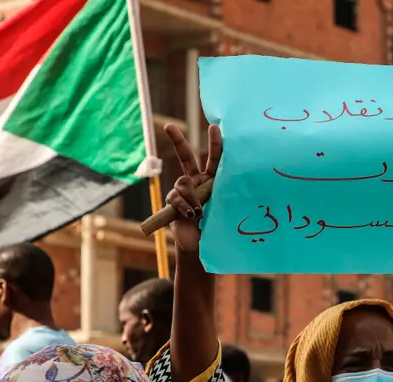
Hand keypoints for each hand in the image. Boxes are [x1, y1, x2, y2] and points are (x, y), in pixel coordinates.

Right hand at [164, 124, 221, 252]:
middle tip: (169, 126)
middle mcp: (197, 181)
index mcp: (213, 180)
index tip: (215, 126)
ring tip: (200, 213)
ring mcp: (183, 190)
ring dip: (192, 198)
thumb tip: (200, 185)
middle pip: (186, 157)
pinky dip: (185, 206)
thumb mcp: (223, 208)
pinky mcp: (173, 201)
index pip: (214, 159)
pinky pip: (176, 197)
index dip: (215, 143)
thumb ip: (217, 195)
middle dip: (177, 141)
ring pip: (183, 183)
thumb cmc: (218, 225)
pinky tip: (192, 215)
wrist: (202, 243)